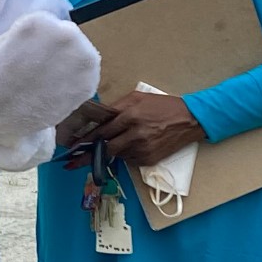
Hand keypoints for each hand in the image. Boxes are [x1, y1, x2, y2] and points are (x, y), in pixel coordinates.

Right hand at [0, 12, 99, 168]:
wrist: (7, 131)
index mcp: (35, 23)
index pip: (40, 18)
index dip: (27, 37)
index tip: (16, 55)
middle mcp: (64, 34)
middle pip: (59, 31)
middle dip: (45, 47)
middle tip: (27, 68)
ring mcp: (82, 56)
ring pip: (74, 48)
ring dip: (61, 61)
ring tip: (41, 78)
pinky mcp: (91, 77)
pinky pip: (87, 67)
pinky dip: (75, 75)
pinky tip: (55, 86)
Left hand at [60, 92, 205, 167]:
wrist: (190, 120)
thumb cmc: (163, 106)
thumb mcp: (138, 98)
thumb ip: (117, 107)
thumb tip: (98, 118)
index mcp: (130, 116)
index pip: (102, 131)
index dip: (86, 140)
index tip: (72, 147)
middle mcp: (135, 135)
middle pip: (106, 148)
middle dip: (87, 157)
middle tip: (72, 163)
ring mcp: (143, 149)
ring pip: (117, 154)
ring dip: (110, 152)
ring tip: (106, 148)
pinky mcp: (149, 159)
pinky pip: (130, 159)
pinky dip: (126, 154)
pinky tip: (130, 146)